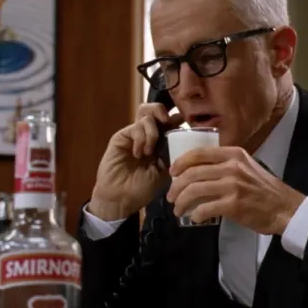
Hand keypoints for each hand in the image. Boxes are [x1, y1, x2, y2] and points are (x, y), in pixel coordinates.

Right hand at [90, 103, 184, 220]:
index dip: (179, 118)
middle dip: (163, 112)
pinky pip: (135, 127)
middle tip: (167, 123)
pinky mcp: (122, 137)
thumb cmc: (144, 188)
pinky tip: (139, 154)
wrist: (122, 198)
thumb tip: (185, 137)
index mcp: (163, 142)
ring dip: (152, 131)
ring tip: (150, 151)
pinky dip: (141, 139)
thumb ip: (173, 153)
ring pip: (146, 113)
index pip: (172, 121)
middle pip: (156, 109)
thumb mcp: (166, 172)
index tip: (185, 123)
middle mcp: (149, 135)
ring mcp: (135, 135)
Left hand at [166, 146, 305, 234]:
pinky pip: (205, 208)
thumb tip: (197, 171)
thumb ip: (226, 164)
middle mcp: (232, 167)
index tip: (172, 173)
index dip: (180, 163)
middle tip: (171, 197)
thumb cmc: (264, 189)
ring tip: (178, 209)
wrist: (284, 207)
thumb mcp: (246, 167)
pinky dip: (195, 214)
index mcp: (233, 154)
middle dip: (176, 187)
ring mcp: (232, 185)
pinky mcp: (233, 204)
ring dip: (181, 202)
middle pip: (192, 173)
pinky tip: (194, 218)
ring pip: (194, 190)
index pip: (198, 153)